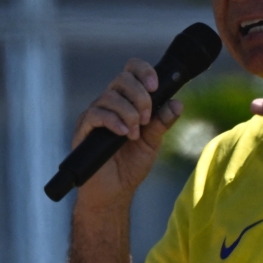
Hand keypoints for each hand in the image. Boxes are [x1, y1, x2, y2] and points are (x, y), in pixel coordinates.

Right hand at [72, 59, 182, 202]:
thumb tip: (177, 103)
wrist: (115, 191)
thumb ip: (162, 121)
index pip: (131, 71)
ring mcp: (95, 115)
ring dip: (129, 113)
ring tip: (135, 134)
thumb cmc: (131, 165)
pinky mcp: (84, 130)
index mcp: (127, 101)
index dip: (143, 71)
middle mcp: (110, 104)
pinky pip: (96, 114)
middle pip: (122, 79)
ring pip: (110, 96)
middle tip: (147, 119)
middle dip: (140, 96)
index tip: (156, 86)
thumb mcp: (153, 142)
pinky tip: (124, 134)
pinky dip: (114, 121)